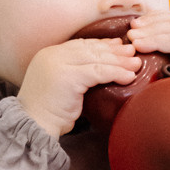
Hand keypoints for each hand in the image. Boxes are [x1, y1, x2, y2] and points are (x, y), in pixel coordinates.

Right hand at [18, 38, 141, 137]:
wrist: (33, 125)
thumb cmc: (47, 111)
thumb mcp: (60, 85)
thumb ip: (73, 73)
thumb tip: (99, 69)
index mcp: (49, 54)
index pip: (81, 45)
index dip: (101, 44)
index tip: (118, 45)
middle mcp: (53, 55)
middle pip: (91, 48)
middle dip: (114, 50)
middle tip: (132, 51)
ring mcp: (60, 64)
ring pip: (97, 58)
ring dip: (119, 61)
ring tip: (136, 64)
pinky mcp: (69, 76)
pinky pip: (99, 72)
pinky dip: (116, 73)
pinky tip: (128, 77)